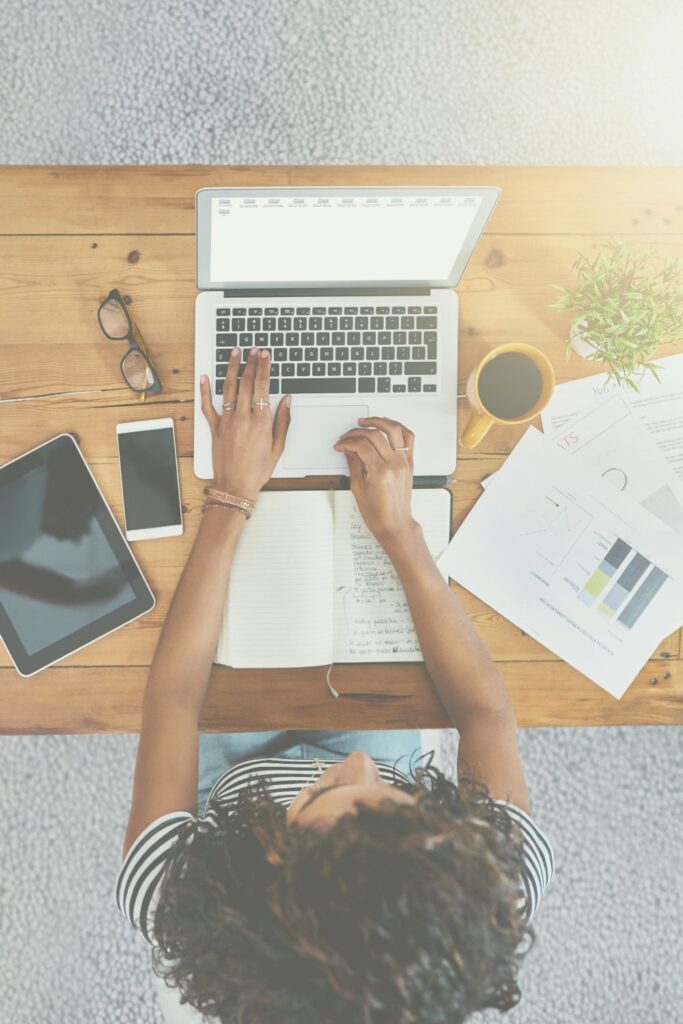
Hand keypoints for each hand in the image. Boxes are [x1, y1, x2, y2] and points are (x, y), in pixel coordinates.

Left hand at [200, 348, 290, 500]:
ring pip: (229, 388)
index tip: (265, 356)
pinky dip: (205, 390)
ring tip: (234, 353)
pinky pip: (207, 406)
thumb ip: (282, 421)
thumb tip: (286, 401)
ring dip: (231, 368)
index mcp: (261, 421)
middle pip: (247, 382)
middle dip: (251, 362)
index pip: (263, 386)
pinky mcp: (214, 428)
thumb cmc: (257, 470)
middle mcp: (243, 417)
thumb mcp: (278, 447)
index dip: (264, 368)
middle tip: (254, 349)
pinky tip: (204, 377)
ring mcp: (227, 421)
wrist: (235, 485)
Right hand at [333, 416, 418, 549]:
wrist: (395, 524)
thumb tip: (349, 450)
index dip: (348, 442)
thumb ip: (354, 464)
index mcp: (381, 472)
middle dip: (357, 432)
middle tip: (348, 436)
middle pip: (375, 436)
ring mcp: (405, 462)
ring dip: (380, 421)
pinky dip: (399, 428)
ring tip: (367, 422)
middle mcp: (395, 465)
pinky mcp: (410, 463)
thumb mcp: (358, 488)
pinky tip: (388, 427)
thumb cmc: (378, 514)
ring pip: (395, 430)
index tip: (341, 445)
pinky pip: (409, 438)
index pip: (362, 446)